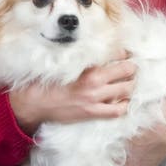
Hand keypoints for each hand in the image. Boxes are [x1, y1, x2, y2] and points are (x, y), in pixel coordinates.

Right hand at [9, 53, 135, 135]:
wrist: (33, 103)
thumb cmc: (44, 80)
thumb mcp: (62, 63)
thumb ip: (80, 58)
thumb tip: (95, 52)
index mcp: (86, 65)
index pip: (116, 54)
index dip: (124, 53)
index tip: (126, 53)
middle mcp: (94, 81)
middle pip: (127, 71)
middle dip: (132, 68)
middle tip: (131, 68)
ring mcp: (95, 98)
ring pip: (126, 90)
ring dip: (130, 85)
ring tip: (128, 83)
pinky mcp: (92, 112)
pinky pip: (117, 110)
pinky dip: (124, 105)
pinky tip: (122, 101)